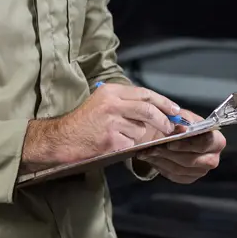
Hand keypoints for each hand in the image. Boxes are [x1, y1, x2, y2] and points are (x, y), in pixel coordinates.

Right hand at [21, 83, 178, 171]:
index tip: (175, 110)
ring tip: (121, 136)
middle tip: (171, 128)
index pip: (144, 94)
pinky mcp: (110, 140)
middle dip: (163, 120)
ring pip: (140, 130)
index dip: (163, 102)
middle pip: (147, 111)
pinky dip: (127, 146)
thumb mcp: (102, 101)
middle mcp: (112, 104)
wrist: (61, 138)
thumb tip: (155, 109)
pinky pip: (130, 144)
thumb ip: (125, 102)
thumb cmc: (83, 121)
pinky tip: (114, 144)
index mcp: (110, 91)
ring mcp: (111, 123)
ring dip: (137, 136)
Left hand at [136, 109, 225, 183]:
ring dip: (161, 159)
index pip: (206, 144)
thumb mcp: (181, 116)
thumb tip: (181, 127)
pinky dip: (160, 166)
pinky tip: (151, 158)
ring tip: (148, 151)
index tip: (171, 141)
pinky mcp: (190, 178)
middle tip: (154, 147)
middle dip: (170, 153)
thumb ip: (182, 119)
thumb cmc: (181, 124)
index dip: (187, 143)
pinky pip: (174, 175)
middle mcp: (212, 158)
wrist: (176, 134)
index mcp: (216, 140)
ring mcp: (201, 170)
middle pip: (191, 160)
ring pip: (180, 169)